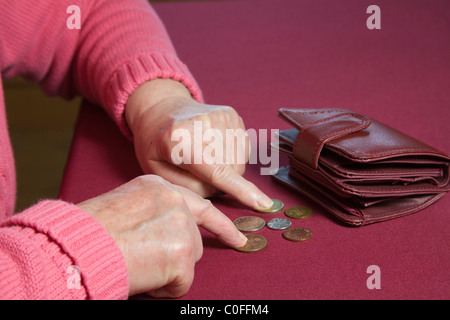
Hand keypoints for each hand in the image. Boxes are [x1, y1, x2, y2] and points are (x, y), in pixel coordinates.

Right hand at [77, 174, 246, 297]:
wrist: (74, 247)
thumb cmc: (90, 232)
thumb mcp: (125, 205)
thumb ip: (153, 211)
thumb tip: (167, 232)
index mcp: (158, 186)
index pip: (201, 205)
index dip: (221, 225)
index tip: (237, 237)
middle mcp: (174, 200)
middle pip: (195, 237)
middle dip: (180, 254)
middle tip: (158, 261)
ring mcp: (181, 225)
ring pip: (190, 259)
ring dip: (169, 269)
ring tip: (139, 264)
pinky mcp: (181, 253)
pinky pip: (183, 282)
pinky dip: (165, 288)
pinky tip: (143, 276)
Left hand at [125, 79, 272, 210]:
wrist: (161, 110)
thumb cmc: (156, 145)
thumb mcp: (157, 173)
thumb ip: (188, 188)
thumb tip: (220, 190)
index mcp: (180, 139)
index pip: (217, 171)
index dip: (241, 191)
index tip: (264, 204)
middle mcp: (205, 123)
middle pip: (231, 171)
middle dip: (219, 182)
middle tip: (196, 172)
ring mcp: (222, 116)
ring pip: (240, 162)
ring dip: (227, 169)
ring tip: (203, 157)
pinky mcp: (232, 114)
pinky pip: (243, 150)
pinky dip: (231, 156)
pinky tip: (213, 148)